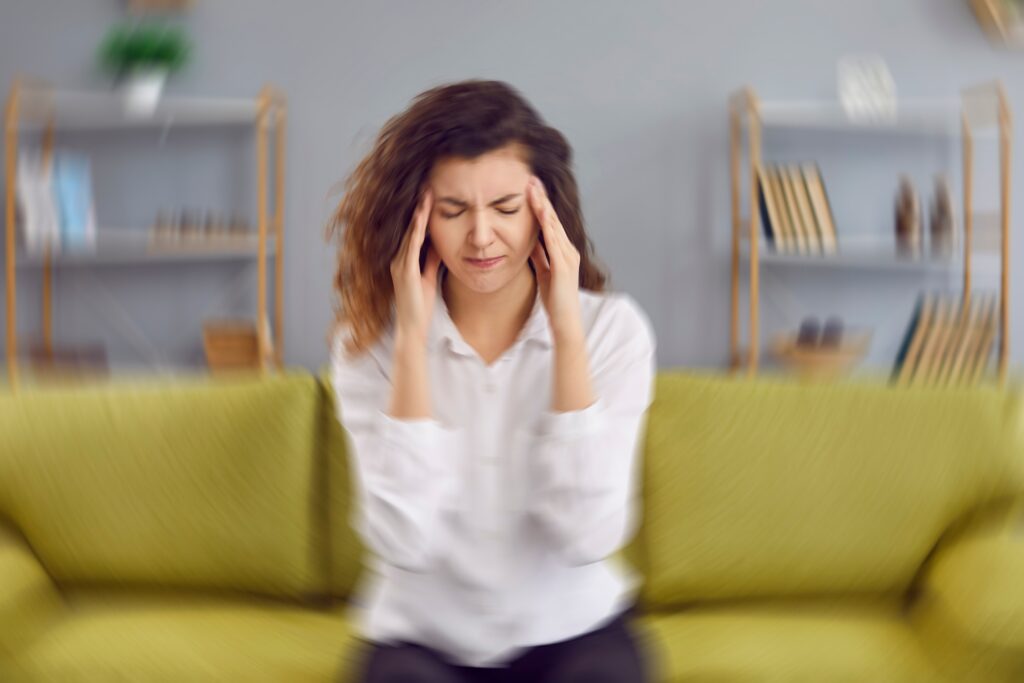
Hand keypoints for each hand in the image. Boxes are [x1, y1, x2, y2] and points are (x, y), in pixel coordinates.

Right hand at [391, 188, 440, 346]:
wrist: (412, 328)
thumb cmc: (420, 305)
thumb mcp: (429, 276)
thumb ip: (431, 260)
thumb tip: (438, 244)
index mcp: (403, 260)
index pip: (413, 231)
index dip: (421, 214)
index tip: (429, 195)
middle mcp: (398, 259)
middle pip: (409, 227)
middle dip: (418, 207)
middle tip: (426, 185)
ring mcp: (399, 264)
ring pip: (410, 232)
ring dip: (418, 212)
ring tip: (426, 193)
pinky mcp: (405, 271)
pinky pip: (411, 245)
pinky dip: (416, 229)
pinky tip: (421, 216)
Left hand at [527, 176, 582, 341]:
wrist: (565, 320)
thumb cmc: (555, 299)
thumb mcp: (544, 271)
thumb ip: (539, 255)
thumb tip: (530, 240)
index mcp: (563, 251)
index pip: (550, 223)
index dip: (540, 205)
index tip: (530, 188)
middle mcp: (568, 250)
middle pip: (553, 219)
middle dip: (542, 198)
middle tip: (531, 178)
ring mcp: (567, 257)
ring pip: (554, 226)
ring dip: (543, 206)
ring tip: (534, 188)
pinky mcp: (563, 266)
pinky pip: (554, 241)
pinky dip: (547, 225)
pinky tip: (541, 211)